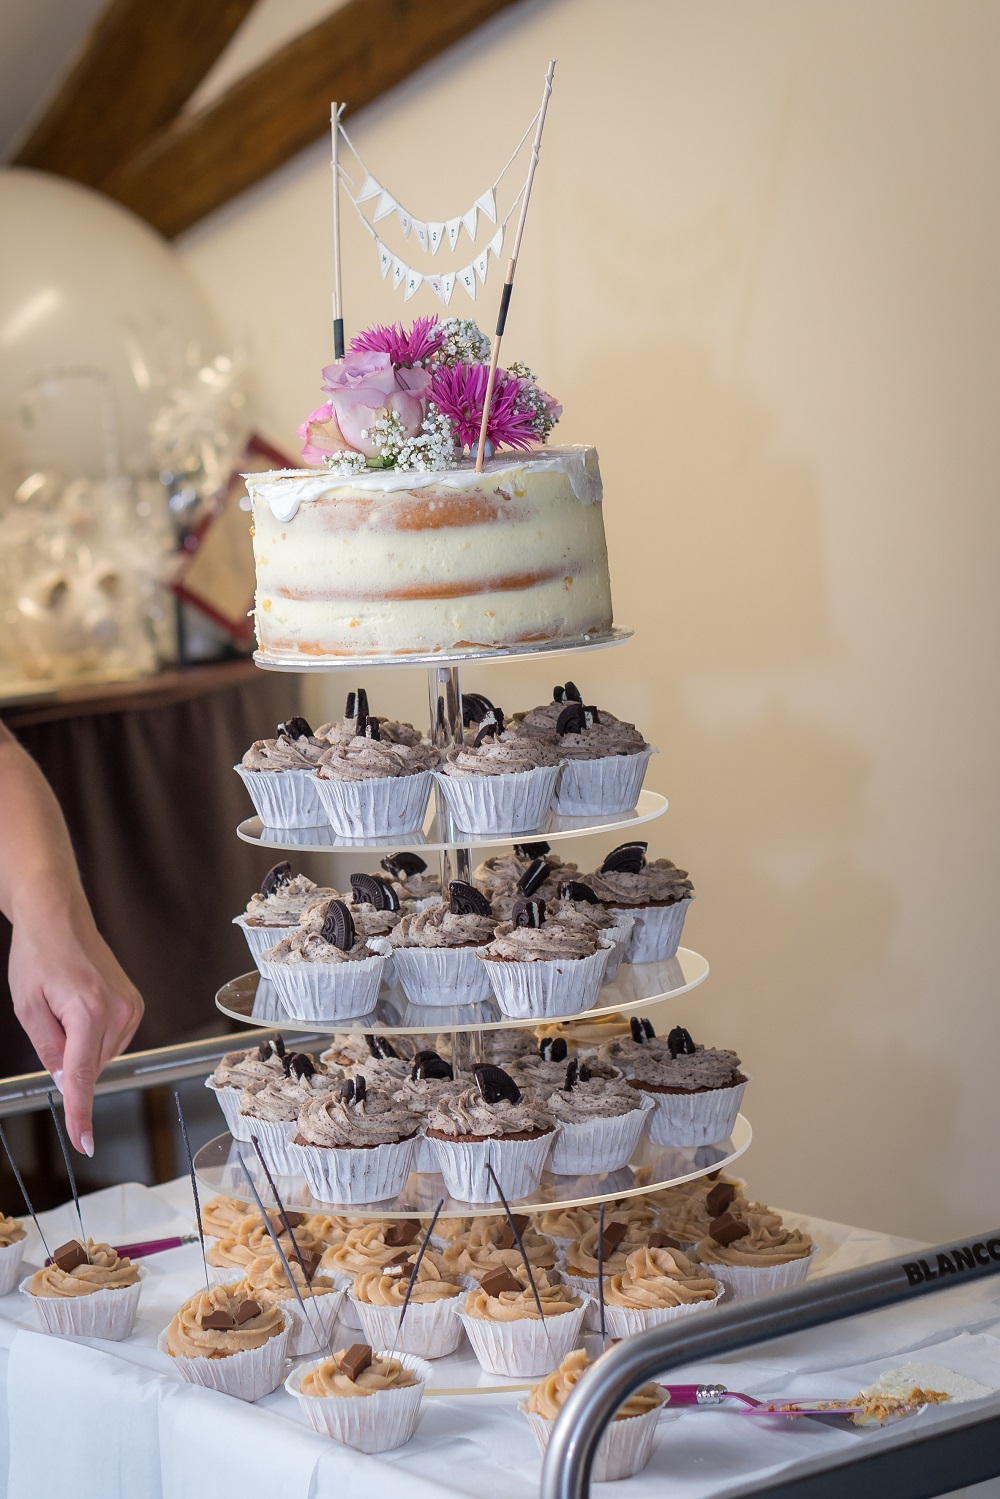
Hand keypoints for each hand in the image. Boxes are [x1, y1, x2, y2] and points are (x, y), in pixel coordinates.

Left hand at [8, 906, 142, 1154]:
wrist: (58, 918)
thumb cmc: (38, 956)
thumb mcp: (28, 1008)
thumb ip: (49, 1051)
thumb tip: (65, 1082)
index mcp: (89, 1013)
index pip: (81, 1078)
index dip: (80, 1115)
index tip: (84, 1143)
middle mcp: (118, 1012)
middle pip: (89, 1068)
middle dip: (67, 1060)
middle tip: (50, 1018)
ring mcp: (131, 1009)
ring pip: (100, 1057)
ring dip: (80, 1048)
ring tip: (64, 1008)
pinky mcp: (134, 1006)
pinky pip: (111, 1042)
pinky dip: (93, 1038)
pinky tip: (81, 1010)